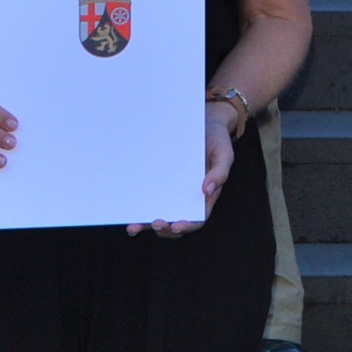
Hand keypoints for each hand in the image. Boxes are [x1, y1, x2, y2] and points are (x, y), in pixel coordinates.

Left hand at [136, 107, 234, 236]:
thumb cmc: (217, 140)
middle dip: (164, 228)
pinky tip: (127, 212)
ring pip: (159, 215)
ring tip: (133, 227)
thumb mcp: (224, 153)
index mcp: (205, 197)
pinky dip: (138, 209)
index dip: (187, 225)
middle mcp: (186, 199)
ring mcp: (171, 192)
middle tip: (154, 223)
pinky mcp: (158, 183)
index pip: (197, 218)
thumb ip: (220, 172)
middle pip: (175, 223)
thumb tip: (206, 191)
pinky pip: (148, 199)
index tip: (176, 226)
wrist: (204, 123)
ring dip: (145, 225)